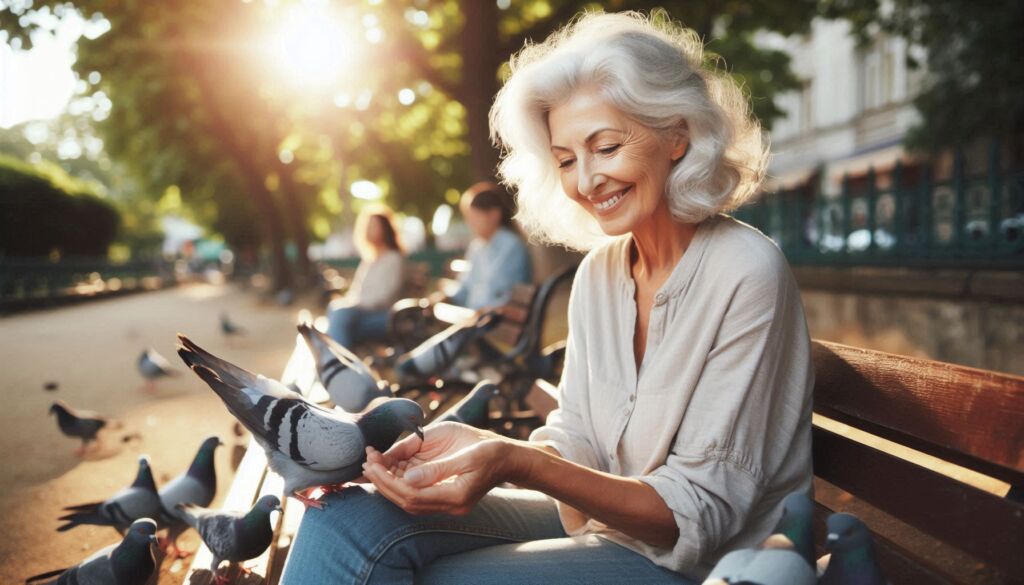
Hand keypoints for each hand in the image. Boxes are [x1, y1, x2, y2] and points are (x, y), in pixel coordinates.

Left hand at [362, 422, 521, 514]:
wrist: (508, 457)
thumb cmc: (491, 451)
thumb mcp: (467, 454)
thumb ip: (438, 468)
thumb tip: (407, 476)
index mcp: (456, 496)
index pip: (412, 495)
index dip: (388, 481)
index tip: (372, 462)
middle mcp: (450, 505)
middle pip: (406, 501)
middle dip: (382, 482)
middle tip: (365, 463)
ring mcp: (446, 502)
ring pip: (408, 499)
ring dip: (387, 483)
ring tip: (370, 463)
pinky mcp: (443, 494)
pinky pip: (415, 493)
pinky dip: (398, 481)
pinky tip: (387, 466)